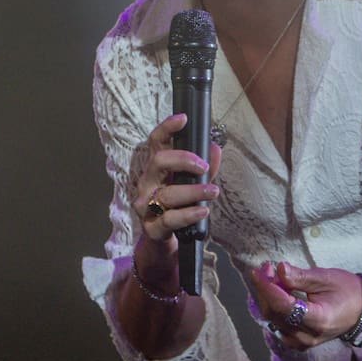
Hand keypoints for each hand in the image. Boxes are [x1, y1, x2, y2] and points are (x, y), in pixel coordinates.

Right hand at [134, 112, 220, 243]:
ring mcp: (146, 206)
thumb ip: (205, 170)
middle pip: (159, 162)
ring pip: (167, 193)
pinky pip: (170, 218)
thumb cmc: (178, 208)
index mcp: (157, 169)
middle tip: (204, 166)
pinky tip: (202, 211)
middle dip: (183, 159)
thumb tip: (215, 149)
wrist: (166, 241)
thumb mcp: (193, 186)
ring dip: (193, 191)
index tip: (183, 119)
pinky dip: (188, 214)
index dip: (167, 128)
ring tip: (213, 192)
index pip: (157, 143)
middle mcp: (147, 183)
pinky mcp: (152, 227)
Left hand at [250, 260, 361, 350]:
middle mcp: (308, 336)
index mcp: (318, 320)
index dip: (267, 287)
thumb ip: (300, 276)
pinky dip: (274, 308)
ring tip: (273, 278)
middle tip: (267, 268)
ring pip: (273, 320)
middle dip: (266, 289)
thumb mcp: (325, 278)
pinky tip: (278, 294)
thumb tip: (279, 269)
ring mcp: (303, 342)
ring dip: (268, 298)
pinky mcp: (300, 342)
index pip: (283, 305)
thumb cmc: (348, 290)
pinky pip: (278, 326)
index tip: (257, 271)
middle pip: (275, 313)